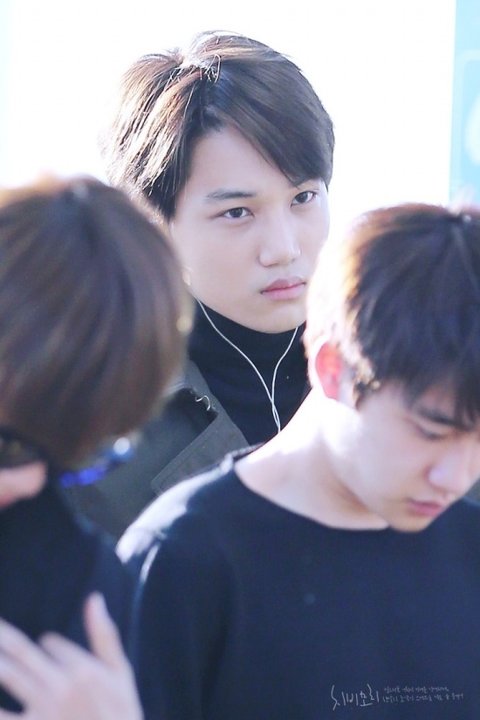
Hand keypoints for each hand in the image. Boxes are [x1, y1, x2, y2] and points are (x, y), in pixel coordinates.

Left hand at [0, 593, 142, 719]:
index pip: (51, 643)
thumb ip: (104, 635)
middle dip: (3, 635)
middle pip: (22, 652)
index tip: (47, 647)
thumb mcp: (120, 671)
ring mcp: (45, 710)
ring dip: (0, 661)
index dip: (47, 643)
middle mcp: (61, 687)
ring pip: (11, 676)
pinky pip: (7, 716)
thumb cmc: (121, 711)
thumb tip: (94, 597)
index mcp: (83, 668)